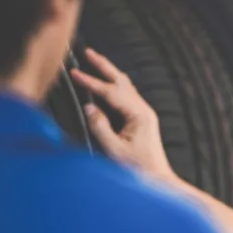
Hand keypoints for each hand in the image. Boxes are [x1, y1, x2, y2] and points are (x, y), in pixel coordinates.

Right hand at [70, 48, 177, 183]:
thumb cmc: (139, 169)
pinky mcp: (141, 121)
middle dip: (104, 66)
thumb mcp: (114, 150)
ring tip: (95, 62)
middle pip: (121, 81)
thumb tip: (90, 109)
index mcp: (139, 115)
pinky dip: (114, 86)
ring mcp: (144, 115)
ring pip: (125, 87)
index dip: (91, 82)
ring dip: (109, 74)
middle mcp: (144, 111)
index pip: (111, 92)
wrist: (158, 180)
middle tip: (88, 53)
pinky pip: (126, 96)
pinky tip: (107, 84)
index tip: (75, 74)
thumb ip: (100, 128)